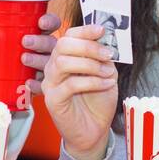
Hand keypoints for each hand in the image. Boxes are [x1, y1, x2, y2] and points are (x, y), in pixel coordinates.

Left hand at [0, 10, 61, 98]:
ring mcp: (46, 66)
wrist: (1, 79)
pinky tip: (28, 83)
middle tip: (24, 41)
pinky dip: (37, 85)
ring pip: (49, 62)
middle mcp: (47, 49)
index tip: (40, 21)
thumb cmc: (0, 51)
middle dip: (40, 40)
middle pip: (51, 42)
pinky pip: (44, 85)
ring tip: (23, 59)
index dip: (50, 21)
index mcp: (39, 32)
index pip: (52, 23)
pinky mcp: (41, 84)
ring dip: (39, 60)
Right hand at [41, 24, 118, 159]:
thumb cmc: (97, 101)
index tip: (101, 30)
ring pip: (63, 62)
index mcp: (65, 57)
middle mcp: (54, 67)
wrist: (94, 129)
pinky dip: (92, 82)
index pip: (68, 36)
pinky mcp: (53, 99)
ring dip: (90, 64)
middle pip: (63, 45)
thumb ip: (103, 57)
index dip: (83, 30)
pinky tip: (106, 84)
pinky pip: (70, 84)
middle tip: (108, 55)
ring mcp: (51, 83)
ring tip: (107, 73)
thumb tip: (106, 41)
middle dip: (88, 46)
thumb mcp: (106, 73)